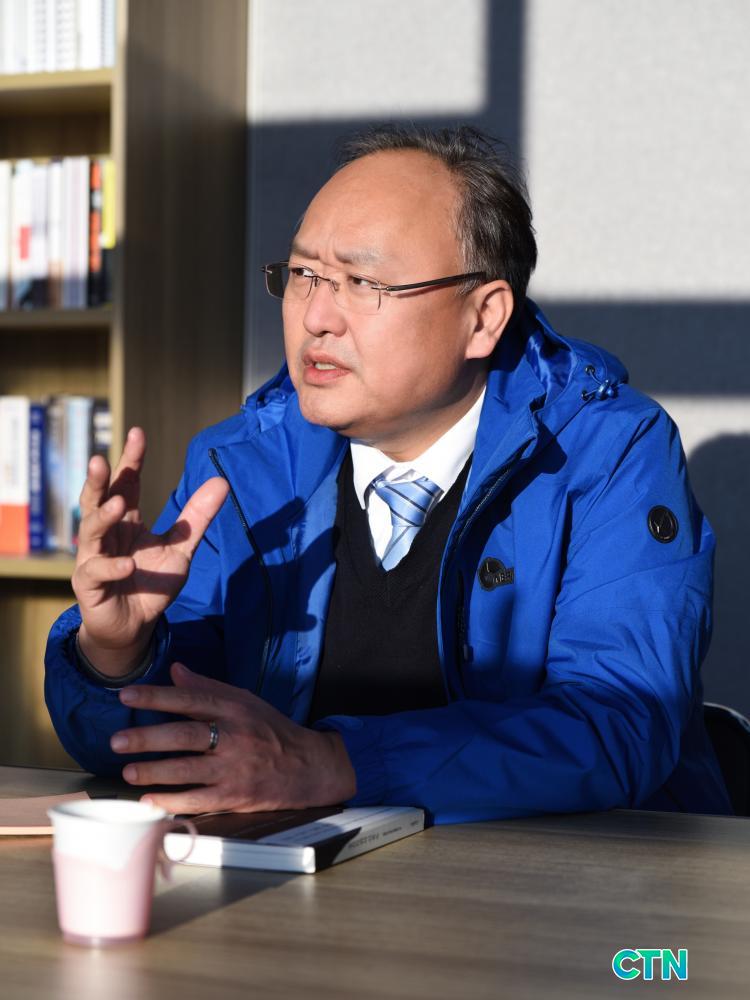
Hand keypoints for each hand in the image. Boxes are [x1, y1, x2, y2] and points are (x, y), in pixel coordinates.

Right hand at [73, 428, 228, 674]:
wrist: (135, 627)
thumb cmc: (152, 583)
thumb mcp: (181, 549)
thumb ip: (196, 518)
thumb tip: (222, 480)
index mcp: (126, 522)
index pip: (126, 483)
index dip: (130, 460)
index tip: (138, 433)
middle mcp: (106, 534)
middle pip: (97, 500)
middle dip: (97, 481)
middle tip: (99, 459)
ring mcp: (94, 558)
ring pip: (90, 531)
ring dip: (103, 516)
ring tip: (119, 503)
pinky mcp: (89, 586)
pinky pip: (96, 571)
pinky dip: (112, 566)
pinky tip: (129, 563)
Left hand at [110, 662, 356, 813]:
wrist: (308, 767)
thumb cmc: (272, 730)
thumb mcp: (245, 701)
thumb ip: (207, 687)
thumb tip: (175, 670)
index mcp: (235, 709)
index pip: (191, 699)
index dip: (157, 697)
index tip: (127, 696)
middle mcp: (234, 737)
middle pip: (186, 735)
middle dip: (148, 737)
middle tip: (117, 740)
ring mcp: (234, 769)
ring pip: (188, 769)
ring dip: (155, 771)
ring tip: (127, 771)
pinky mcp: (235, 796)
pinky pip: (199, 800)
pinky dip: (173, 801)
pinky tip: (150, 801)